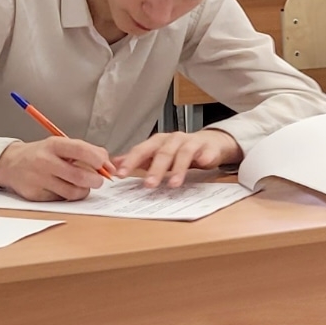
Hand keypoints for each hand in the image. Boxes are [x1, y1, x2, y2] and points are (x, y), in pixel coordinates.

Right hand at [0, 137, 110, 198]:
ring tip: (81, 185)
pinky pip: (60, 200)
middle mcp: (45, 161)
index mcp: (53, 145)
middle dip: (95, 180)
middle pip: (79, 176)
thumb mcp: (60, 145)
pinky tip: (63, 188)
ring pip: (72, 192)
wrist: (10, 164)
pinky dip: (67, 196)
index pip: (81, 150)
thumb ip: (85, 152)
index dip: (99, 160)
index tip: (106, 166)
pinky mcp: (35, 195)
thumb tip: (109, 165)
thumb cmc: (42, 154)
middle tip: (98, 180)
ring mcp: (39, 179)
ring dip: (83, 191)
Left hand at [114, 128, 240, 187]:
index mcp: (158, 141)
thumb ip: (138, 158)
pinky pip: (207, 153)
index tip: (120, 175)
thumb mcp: (157, 153)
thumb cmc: (180, 150)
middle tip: (148, 185)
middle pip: (163, 153)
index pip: (142, 150)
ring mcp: (192, 143)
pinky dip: (205, 158)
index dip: (131, 162)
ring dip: (178, 169)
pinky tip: (203, 164)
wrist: (211, 143)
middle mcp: (174, 140)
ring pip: (184, 154)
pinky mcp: (209, 148)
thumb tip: (115, 163)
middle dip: (155, 169)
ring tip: (173, 184)